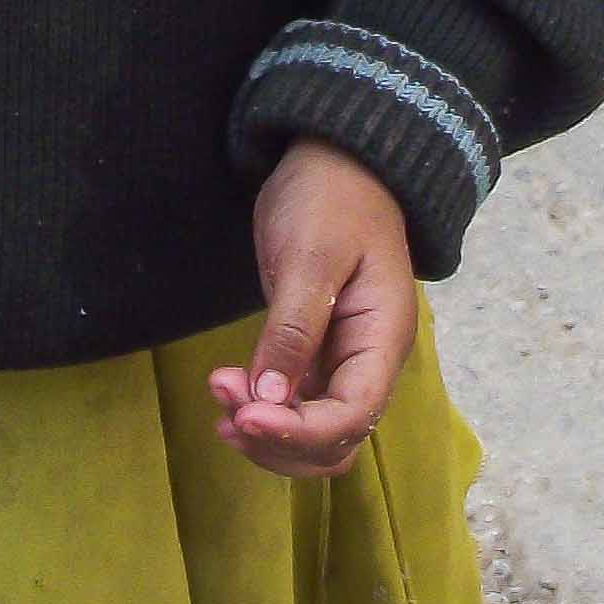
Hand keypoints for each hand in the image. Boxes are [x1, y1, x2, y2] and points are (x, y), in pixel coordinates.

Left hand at [208, 138, 414, 479]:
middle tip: (224, 399)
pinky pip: (297, 408)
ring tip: (221, 398)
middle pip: (335, 441)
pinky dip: (263, 415)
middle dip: (278, 437)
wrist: (337, 162)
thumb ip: (293, 329)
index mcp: (383, 339)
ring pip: (314, 436)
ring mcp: (343, 363)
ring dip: (267, 434)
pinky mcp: (316, 355)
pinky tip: (228, 399)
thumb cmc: (331, 199)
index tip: (243, 415)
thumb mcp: (311, 256)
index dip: (298, 430)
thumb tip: (269, 399)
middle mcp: (369, 362)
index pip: (352, 415)